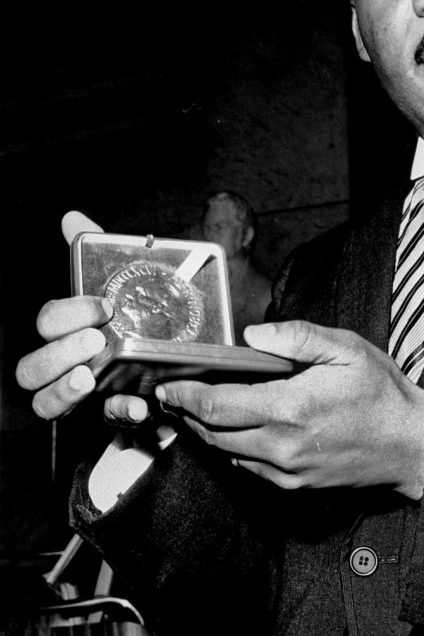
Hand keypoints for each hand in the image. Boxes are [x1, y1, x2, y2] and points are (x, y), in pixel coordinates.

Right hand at [15, 211, 149, 423]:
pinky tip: (136, 405)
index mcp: (64, 329)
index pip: (47, 322)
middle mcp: (63, 363)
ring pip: (45, 402)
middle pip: (31, 368)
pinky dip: (117, 413)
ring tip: (89, 378)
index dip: (69, 314)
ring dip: (63, 391)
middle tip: (94, 342)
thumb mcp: (118, 279)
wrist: (174, 347)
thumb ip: (93, 251)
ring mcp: (80, 392)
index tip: (104, 307)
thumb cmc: (132, 313)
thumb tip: (72, 218)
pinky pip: (101, 422)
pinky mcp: (107, 411)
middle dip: (58, 354)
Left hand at [156, 320, 423, 498]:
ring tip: (197, 411)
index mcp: (289, 406)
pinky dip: (232, 449)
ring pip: (226, 454)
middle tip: (174, 396)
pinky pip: (249, 468)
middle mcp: (281, 444)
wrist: (409, 443)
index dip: (185, 396)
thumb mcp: (345, 348)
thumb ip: (296, 337)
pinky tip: (236, 431)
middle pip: (212, 434)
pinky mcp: (294, 484)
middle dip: (187, 413)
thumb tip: (252, 335)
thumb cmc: (380, 392)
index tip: (168, 386)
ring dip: (206, 433)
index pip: (216, 406)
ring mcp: (286, 470)